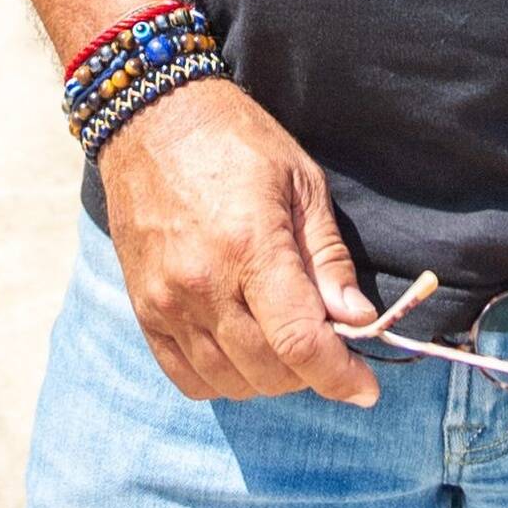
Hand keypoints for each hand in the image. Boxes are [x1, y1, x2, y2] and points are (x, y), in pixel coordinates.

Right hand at [96, 78, 381, 406]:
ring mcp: (167, 301)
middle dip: (310, 374)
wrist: (151, 118)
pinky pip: (187, 377)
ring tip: (285, 343)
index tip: (364, 388)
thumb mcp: (301, 183)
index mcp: (250, 247)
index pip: (300, 343)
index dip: (340, 377)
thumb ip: (328, 259)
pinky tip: (242, 352)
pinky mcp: (143, 309)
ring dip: (269, 379)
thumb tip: (358, 322)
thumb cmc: (235, 141)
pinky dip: (223, 380)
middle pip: (268, 372)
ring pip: (229, 382)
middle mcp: (203, 284)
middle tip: (327, 345)